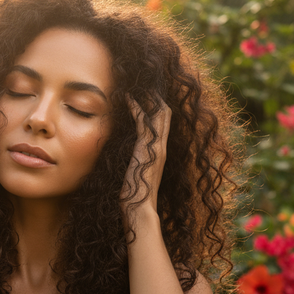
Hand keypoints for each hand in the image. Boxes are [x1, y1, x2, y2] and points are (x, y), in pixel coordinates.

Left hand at [121, 95, 170, 224]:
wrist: (139, 208)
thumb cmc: (135, 196)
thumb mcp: (137, 174)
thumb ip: (137, 164)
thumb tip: (130, 160)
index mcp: (159, 153)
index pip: (163, 125)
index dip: (157, 109)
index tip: (148, 97)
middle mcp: (161, 147)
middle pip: (165, 115)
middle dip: (156, 99)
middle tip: (147, 85)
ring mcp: (156, 147)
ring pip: (158, 114)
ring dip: (148, 99)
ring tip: (137, 86)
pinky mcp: (147, 147)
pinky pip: (143, 121)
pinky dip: (135, 107)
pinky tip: (127, 98)